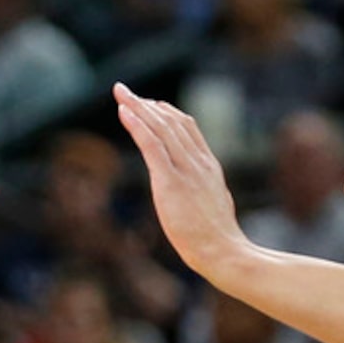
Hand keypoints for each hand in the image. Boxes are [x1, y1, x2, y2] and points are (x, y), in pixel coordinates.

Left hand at [112, 82, 249, 282]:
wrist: (222, 251)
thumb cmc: (219, 239)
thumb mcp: (215, 205)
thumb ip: (205, 191)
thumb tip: (199, 193)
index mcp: (209, 166)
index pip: (187, 128)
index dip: (167, 113)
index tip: (151, 105)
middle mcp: (197, 162)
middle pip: (171, 122)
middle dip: (146, 104)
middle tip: (125, 91)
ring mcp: (185, 170)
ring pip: (160, 128)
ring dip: (138, 107)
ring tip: (120, 93)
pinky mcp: (170, 182)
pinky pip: (152, 146)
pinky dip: (137, 126)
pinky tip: (125, 113)